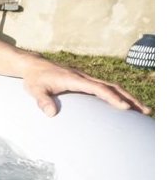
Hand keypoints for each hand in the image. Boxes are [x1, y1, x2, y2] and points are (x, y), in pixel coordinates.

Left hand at [22, 62, 149, 116]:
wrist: (33, 66)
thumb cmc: (34, 79)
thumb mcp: (34, 90)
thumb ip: (42, 101)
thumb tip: (51, 114)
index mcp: (74, 79)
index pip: (98, 89)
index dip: (112, 98)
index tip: (125, 107)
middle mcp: (84, 77)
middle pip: (112, 87)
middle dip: (129, 98)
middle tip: (145, 111)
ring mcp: (86, 78)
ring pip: (112, 87)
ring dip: (128, 97)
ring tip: (142, 110)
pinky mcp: (86, 81)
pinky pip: (106, 88)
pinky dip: (118, 95)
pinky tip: (125, 105)